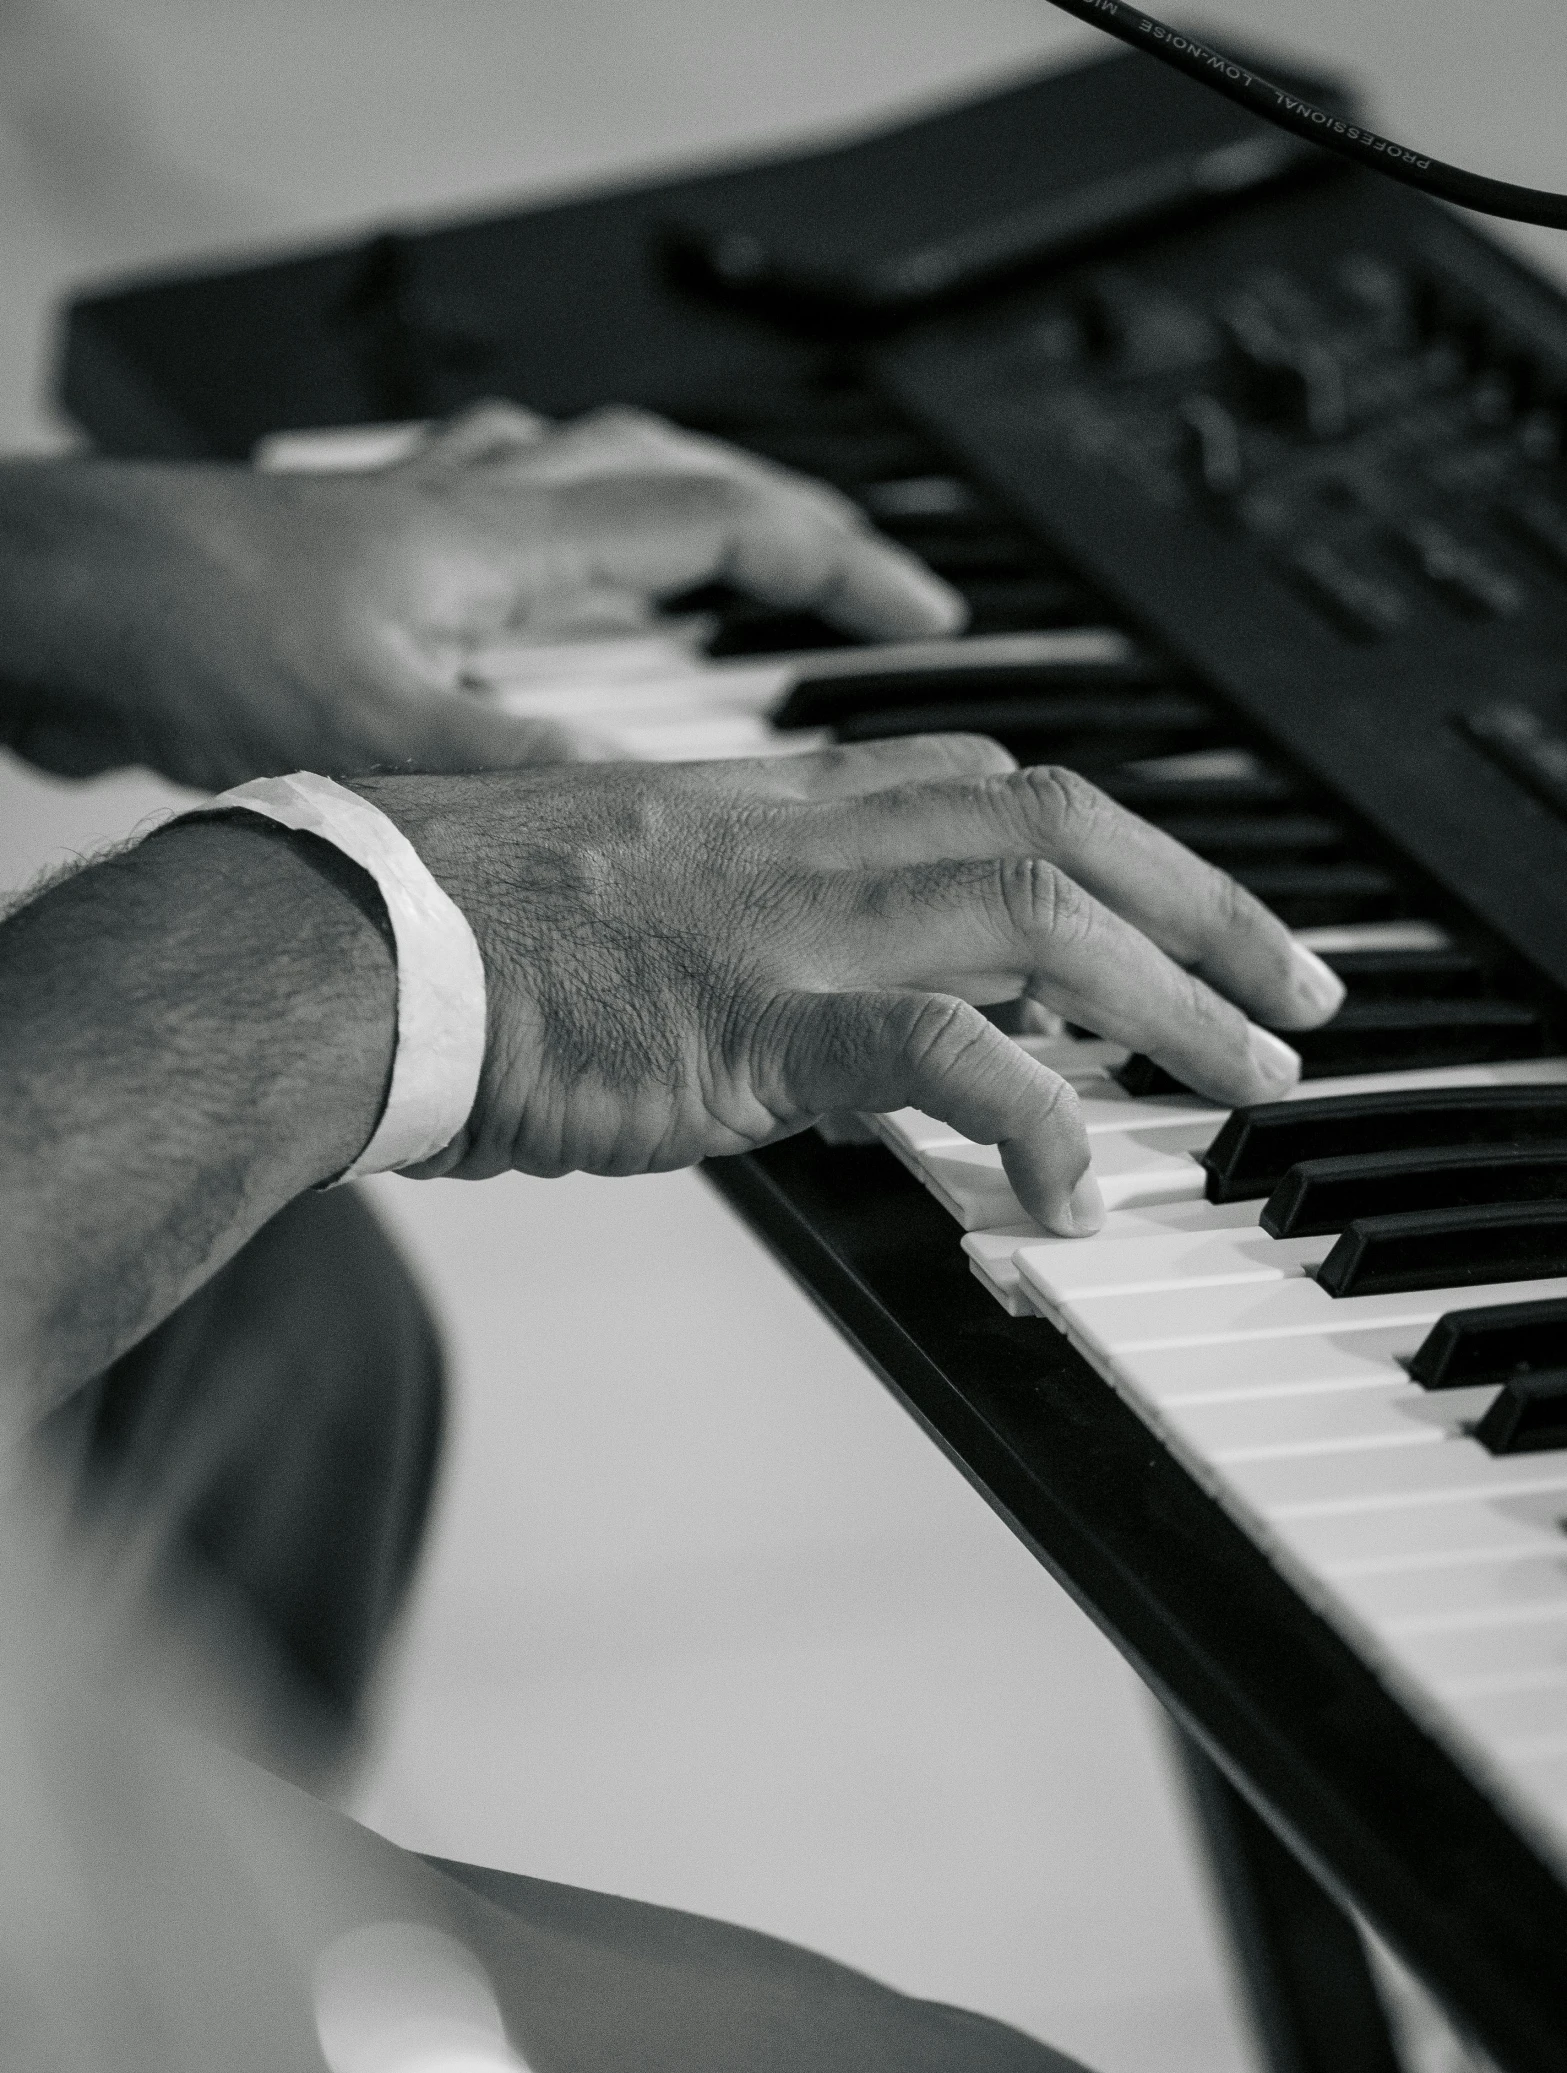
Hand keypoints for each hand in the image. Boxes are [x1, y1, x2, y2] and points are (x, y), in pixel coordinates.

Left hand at [0, 406, 959, 792]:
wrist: (71, 610)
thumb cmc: (199, 639)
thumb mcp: (393, 734)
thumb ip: (535, 780)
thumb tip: (668, 839)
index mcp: (510, 541)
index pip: (719, 518)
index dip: (838, 565)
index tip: (922, 619)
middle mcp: (479, 518)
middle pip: (675, 483)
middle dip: (786, 534)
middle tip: (861, 600)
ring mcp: (425, 537)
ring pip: (589, 499)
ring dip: (673, 534)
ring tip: (740, 601)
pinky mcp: (372, 582)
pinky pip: (505, 545)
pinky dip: (558, 578)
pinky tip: (562, 647)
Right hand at [358, 740, 1343, 1234]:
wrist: (333, 946)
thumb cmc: (445, 945)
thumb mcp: (624, 920)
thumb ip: (743, 952)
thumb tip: (839, 1038)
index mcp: (763, 805)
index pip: (981, 778)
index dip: (1111, 836)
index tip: (1181, 902)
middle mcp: (796, 839)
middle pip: (1056, 819)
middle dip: (1204, 900)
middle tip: (1296, 989)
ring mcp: (781, 921)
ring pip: (1035, 913)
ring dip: (1175, 996)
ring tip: (1256, 1079)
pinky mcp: (747, 1021)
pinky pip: (933, 1052)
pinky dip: (1031, 1117)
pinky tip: (1079, 1191)